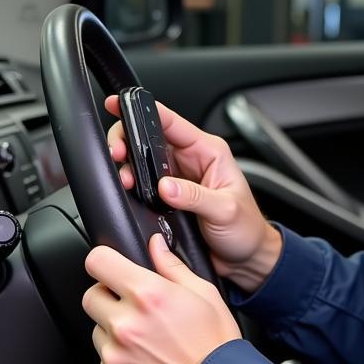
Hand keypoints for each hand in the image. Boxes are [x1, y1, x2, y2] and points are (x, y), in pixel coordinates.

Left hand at [83, 233, 240, 363]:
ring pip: (97, 329)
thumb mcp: (203, 293)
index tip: (111, 267)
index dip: (105, 261)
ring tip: (145, 338)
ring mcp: (115, 355)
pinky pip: (103, 361)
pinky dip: (118, 359)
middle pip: (91, 296)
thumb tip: (155, 245)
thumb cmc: (215, 343)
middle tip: (133, 306)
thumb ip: (171, 266)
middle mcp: (126, 323)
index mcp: (148, 295)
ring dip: (113, 329)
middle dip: (108, 296)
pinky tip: (144, 360)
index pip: (98, 262)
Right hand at [104, 95, 281, 292]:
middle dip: (128, 141)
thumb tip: (166, 187)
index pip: (171, 122)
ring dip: (127, 167)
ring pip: (141, 161)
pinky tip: (127, 192)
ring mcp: (176, 179)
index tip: (121, 105)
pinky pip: (142, 185)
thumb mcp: (225, 210)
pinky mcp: (166, 198)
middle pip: (148, 138)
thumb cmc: (246, 229)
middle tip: (117, 153)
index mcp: (208, 151)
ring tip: (124, 179)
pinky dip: (130, 186)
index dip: (143, 110)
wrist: (245, 258)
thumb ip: (196, 197)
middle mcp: (189, 160)